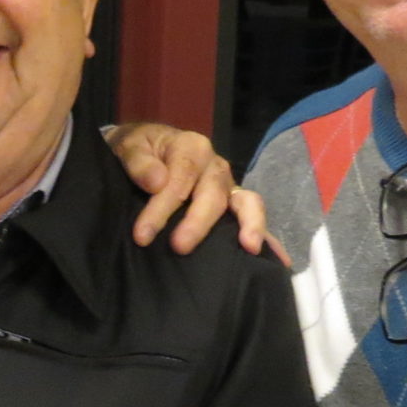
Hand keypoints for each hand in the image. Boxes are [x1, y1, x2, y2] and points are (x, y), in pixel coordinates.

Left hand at [104, 121, 275, 257]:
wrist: (143, 151)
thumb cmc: (136, 151)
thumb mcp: (128, 147)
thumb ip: (138, 162)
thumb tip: (156, 181)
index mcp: (192, 147)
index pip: (180, 179)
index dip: (162, 208)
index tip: (142, 235)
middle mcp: (215, 166)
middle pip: (214, 195)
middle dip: (198, 223)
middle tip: (179, 247)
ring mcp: (227, 186)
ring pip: (246, 203)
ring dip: (250, 225)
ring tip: (250, 248)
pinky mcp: (232, 204)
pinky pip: (252, 218)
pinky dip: (266, 237)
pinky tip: (278, 259)